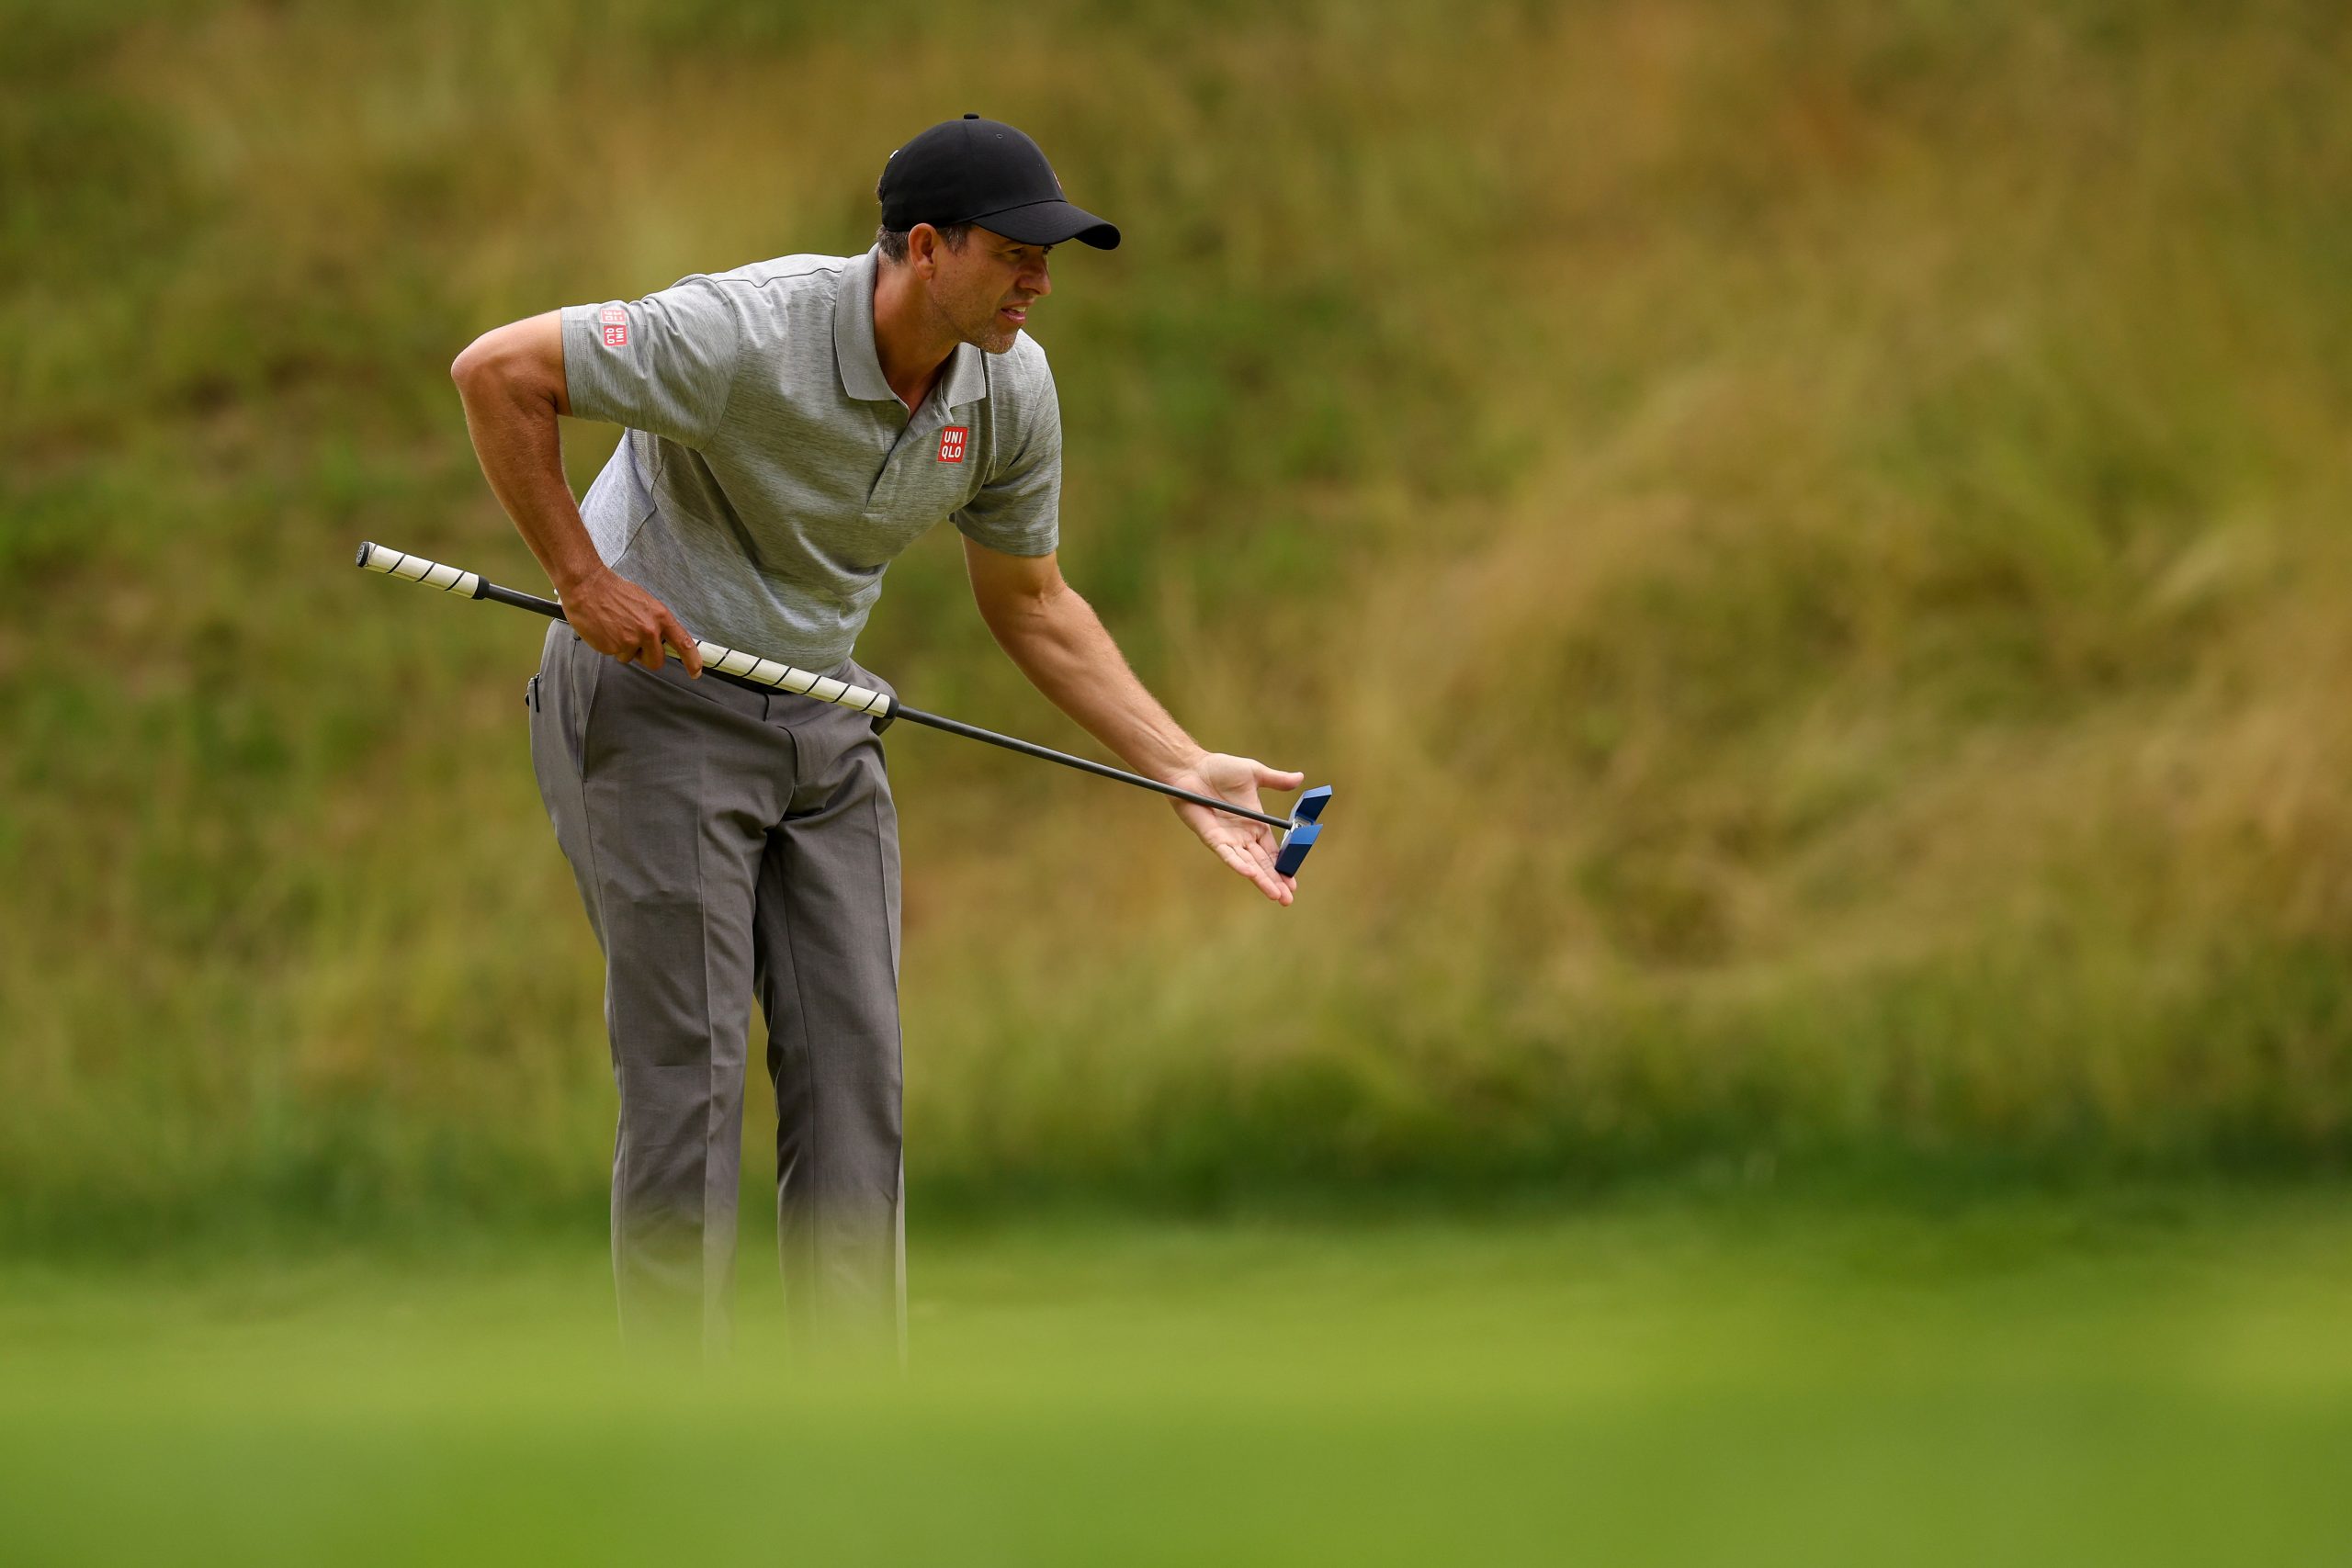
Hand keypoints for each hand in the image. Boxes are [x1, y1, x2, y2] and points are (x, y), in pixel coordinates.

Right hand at [560, 566, 701, 675]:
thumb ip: (656, 623)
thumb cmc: (613, 592)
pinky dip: (610, 647)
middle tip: (633, 641)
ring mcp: (631, 640)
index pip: (684, 643)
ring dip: (625, 650)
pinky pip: (616, 655)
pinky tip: (605, 630)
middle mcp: (649, 630)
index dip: (693, 661)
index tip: (696, 672)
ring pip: (633, 659)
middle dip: (646, 657)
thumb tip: (662, 640)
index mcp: (660, 617)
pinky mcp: (614, 647)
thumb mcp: (645, 604)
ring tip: (615, 629)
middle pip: (656, 661)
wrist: (587, 586)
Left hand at [1166, 753, 1306, 904]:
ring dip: (1261, 879)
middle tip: (1288, 899)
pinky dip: (1239, 864)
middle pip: (1262, 864)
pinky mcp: (1212, 838)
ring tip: (1275, 895)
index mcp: (1255, 825)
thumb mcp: (1254, 773)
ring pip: (1248, 864)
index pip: (1272, 852)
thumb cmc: (1219, 769)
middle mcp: (1242, 836)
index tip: (1293, 883)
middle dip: (1275, 882)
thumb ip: (1277, 780)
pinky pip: (1227, 854)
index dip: (1283, 867)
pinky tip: (1251, 875)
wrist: (1192, 768)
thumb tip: (1300, 778)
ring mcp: (1228, 839)